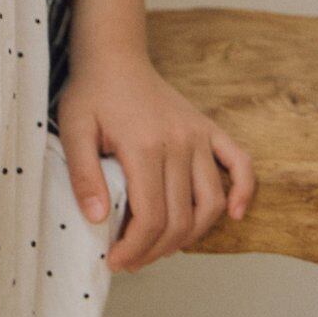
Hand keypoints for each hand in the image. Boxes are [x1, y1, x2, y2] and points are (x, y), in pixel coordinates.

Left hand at [55, 50, 255, 271]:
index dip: (135, 248)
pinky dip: (244, 191)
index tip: (115, 262)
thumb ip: (83, 174)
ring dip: (192, 235)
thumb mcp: (73, 128)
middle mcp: (179, 143)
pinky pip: (240, 163)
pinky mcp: (209, 129)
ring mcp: (198, 136)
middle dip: (156, 250)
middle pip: (180, 218)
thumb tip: (97, 220)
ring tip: (161, 247)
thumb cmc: (91, 92)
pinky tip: (235, 215)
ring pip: (211, 202)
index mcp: (145, 146)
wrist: (115, 55)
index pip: (151, 216)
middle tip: (132, 261)